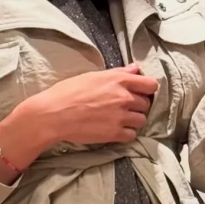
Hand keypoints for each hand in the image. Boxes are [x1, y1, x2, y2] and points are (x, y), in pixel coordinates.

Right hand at [30, 63, 158, 146]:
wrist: (53, 114)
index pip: (150, 85)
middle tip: (124, 107)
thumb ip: (118, 73)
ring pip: (141, 120)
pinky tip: (115, 130)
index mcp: (119, 80)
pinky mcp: (115, 134)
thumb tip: (135, 68)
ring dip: (133, 120)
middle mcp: (124, 97)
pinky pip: (132, 135)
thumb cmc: (68, 92)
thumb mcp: (92, 76)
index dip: (147, 89)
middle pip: (146, 104)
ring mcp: (121, 117)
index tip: (141, 93)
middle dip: (138, 105)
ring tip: (119, 119)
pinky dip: (126, 133)